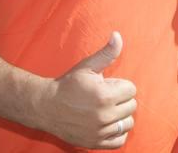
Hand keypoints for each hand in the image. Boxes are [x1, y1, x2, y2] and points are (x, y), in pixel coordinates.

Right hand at [38, 32, 136, 148]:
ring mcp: (100, 131)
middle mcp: (104, 116)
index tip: (107, 85)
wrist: (45, 107)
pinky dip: (117, 133)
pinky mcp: (95, 143)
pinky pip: (120, 141)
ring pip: (128, 123)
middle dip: (121, 99)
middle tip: (105, 97)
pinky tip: (108, 123)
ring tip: (107, 109)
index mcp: (105, 96)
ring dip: (121, 116)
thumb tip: (118, 35)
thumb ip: (106, 53)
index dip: (120, 85)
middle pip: (132, 106)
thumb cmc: (68, 85)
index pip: (131, 90)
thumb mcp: (87, 66)